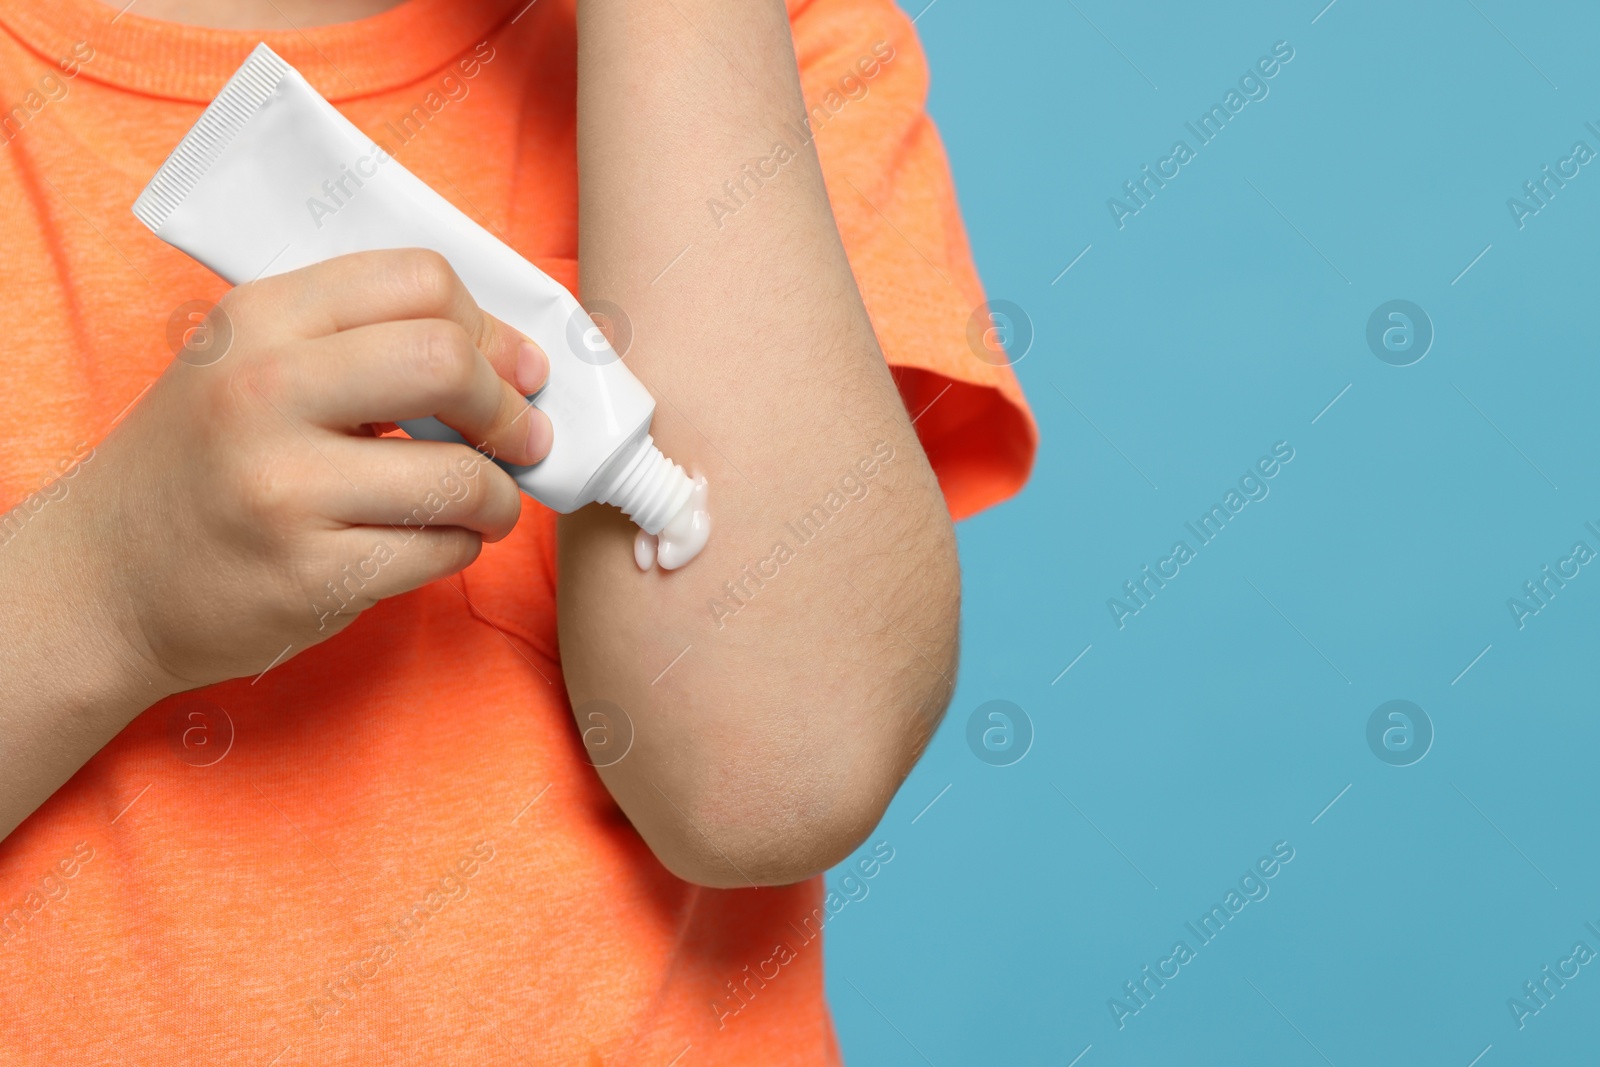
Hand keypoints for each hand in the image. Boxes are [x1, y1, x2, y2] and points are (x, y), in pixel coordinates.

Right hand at [74, 248, 550, 693]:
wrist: (106, 579)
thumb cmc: (203, 463)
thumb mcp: (249, 363)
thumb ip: (361, 341)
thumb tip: (516, 361)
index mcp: (258, 319)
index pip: (419, 281)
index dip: (490, 329)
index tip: (516, 368)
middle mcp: (263, 393)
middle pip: (447, 362)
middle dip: (509, 407)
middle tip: (522, 437)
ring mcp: (283, 489)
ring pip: (461, 476)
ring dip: (499, 495)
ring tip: (485, 501)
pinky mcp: (309, 575)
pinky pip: (440, 550)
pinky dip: (460, 545)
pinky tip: (433, 539)